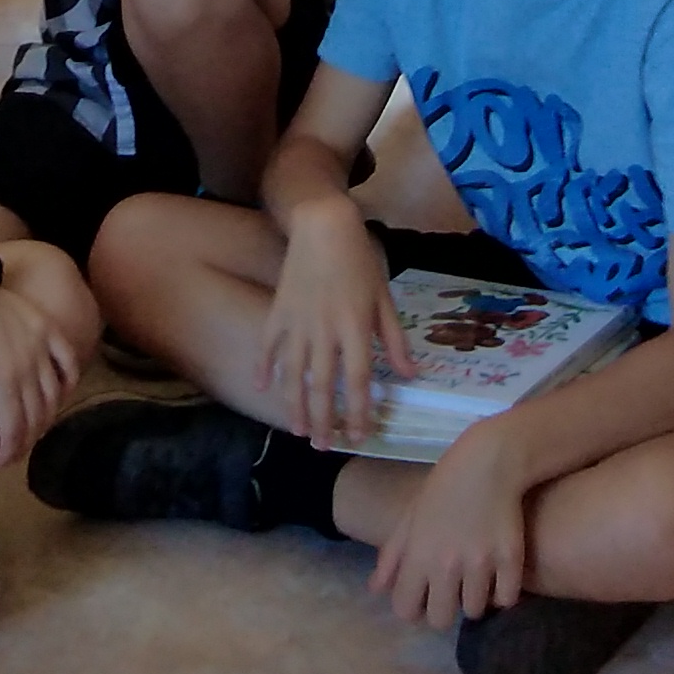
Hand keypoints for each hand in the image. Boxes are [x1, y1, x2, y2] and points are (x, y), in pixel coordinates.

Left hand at [0, 273, 77, 460]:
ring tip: (32, 428)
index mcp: (1, 379)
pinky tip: (59, 396)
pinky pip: (68, 361)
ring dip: (46, 417)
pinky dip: (69, 382)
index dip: (11, 450)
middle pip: (37, 415)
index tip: (3, 461)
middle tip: (15, 450)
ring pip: (54, 394)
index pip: (15, 428)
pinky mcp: (48, 329)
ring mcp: (42, 345)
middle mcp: (28, 365)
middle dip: (27, 440)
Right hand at [259, 200, 403, 450]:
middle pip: (323, 385)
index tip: (359, 436)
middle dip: (324, 420)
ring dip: (296, 405)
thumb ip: (395, 339)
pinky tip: (263, 390)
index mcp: (355, 326)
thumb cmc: (360, 262)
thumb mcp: (384, 298)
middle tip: (324, 446)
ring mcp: (297, 322)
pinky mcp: (278, 311)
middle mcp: (324, 330)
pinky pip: (268, 346)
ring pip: (294, 374)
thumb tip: (410, 375)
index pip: (358, 379)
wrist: (324, 226)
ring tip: (299, 431)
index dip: (359, 411)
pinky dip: (264, 368)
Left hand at [371, 423, 531, 630]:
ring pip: (475, 611)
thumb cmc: (444, 487)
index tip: (423, 597)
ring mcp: (480, 563)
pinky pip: (505, 599)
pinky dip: (502, 593)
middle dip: (444, 609)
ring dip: (474, 599)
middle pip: (441, 620)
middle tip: (452, 591)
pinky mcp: (511, 559)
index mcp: (418, 555)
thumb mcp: (410, 516)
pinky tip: (498, 577)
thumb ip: (392, 555)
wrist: (489, 461)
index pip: (405, 610)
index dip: (413, 607)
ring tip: (476, 579)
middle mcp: (447, 564)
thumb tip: (376, 590)